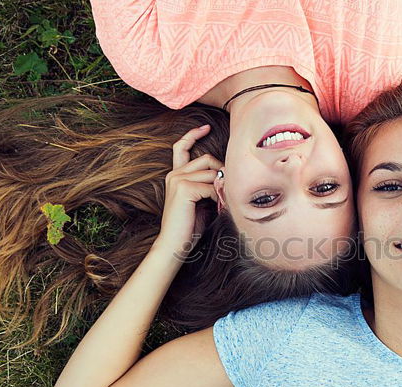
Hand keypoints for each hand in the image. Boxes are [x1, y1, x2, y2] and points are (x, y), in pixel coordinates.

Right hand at [153, 124, 223, 255]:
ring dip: (222, 187)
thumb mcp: (202, 201)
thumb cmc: (190, 226)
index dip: (192, 134)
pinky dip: (218, 197)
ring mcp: (177, 179)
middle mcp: (174, 174)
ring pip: (211, 172)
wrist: (175, 245)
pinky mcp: (184, 188)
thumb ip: (210, 185)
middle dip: (221, 171)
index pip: (181, 147)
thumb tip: (227, 175)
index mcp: (176, 175)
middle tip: (226, 191)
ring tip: (222, 203)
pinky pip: (211, 186)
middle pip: (206, 159)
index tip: (205, 126)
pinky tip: (216, 208)